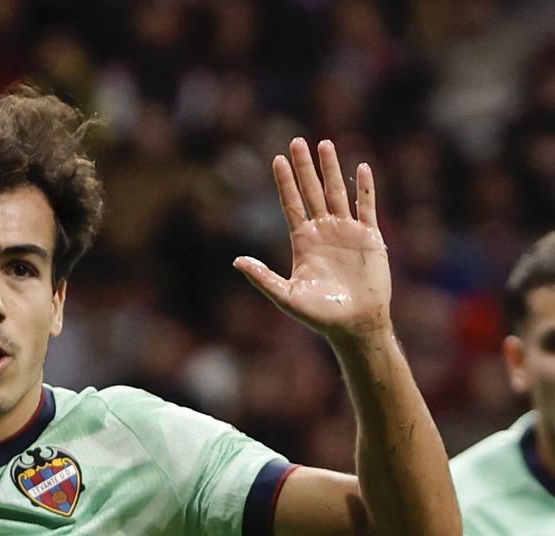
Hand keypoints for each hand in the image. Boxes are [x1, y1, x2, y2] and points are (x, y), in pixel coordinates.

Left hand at [234, 138, 388, 343]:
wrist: (354, 323)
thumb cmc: (319, 314)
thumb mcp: (285, 296)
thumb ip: (262, 277)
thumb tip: (236, 261)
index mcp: (302, 242)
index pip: (291, 204)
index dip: (285, 182)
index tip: (277, 159)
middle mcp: (323, 232)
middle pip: (311, 191)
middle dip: (304, 167)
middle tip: (296, 141)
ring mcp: (346, 232)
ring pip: (337, 193)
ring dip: (331, 169)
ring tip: (324, 144)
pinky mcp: (370, 237)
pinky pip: (367, 206)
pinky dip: (364, 187)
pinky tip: (360, 167)